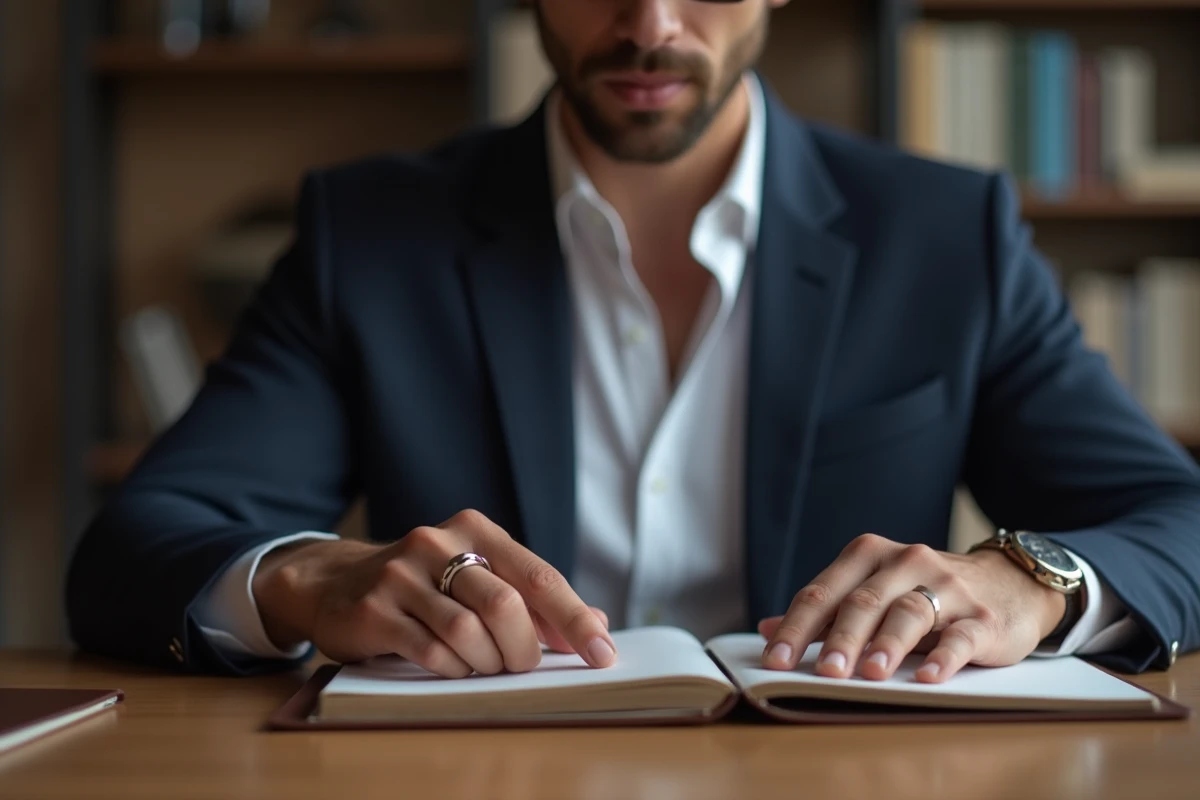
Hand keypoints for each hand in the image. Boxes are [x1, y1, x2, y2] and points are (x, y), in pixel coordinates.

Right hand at [252, 509, 616, 676]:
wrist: (333, 583)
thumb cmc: (424, 585)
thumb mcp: (477, 576)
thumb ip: (533, 597)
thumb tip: (598, 622)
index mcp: (475, 529)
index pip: (538, 576)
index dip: (575, 619)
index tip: (603, 653)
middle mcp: (438, 543)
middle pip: (506, 606)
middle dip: (524, 649)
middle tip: (522, 666)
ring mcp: (401, 574)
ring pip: (469, 633)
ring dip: (487, 663)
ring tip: (483, 666)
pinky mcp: (374, 609)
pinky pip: (432, 653)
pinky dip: (453, 669)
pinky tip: (451, 666)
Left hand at [758, 534, 1066, 682]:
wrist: (1007, 583)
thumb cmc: (925, 593)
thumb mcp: (874, 593)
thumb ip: (826, 612)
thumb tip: (767, 629)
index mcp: (869, 556)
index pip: (824, 592)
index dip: (796, 626)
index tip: (774, 658)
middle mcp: (906, 563)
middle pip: (863, 602)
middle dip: (839, 638)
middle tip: (822, 672)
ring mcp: (947, 588)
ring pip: (909, 613)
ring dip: (886, 645)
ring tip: (868, 674)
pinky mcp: (982, 618)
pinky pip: (960, 636)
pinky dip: (943, 658)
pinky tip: (927, 678)